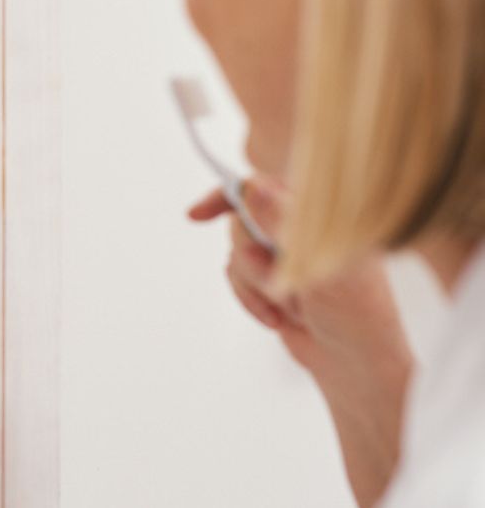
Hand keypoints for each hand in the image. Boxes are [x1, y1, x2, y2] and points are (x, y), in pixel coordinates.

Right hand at [189, 175, 411, 505]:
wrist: (354, 366)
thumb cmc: (355, 316)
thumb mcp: (320, 266)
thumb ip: (284, 226)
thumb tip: (253, 187)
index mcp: (322, 216)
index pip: (265, 187)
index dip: (228, 196)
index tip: (197, 216)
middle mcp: (301, 230)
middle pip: (243, 223)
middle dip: (253, 260)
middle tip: (280, 284)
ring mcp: (285, 256)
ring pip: (237, 254)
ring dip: (255, 286)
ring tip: (289, 307)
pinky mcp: (272, 280)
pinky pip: (237, 278)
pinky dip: (250, 300)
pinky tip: (277, 317)